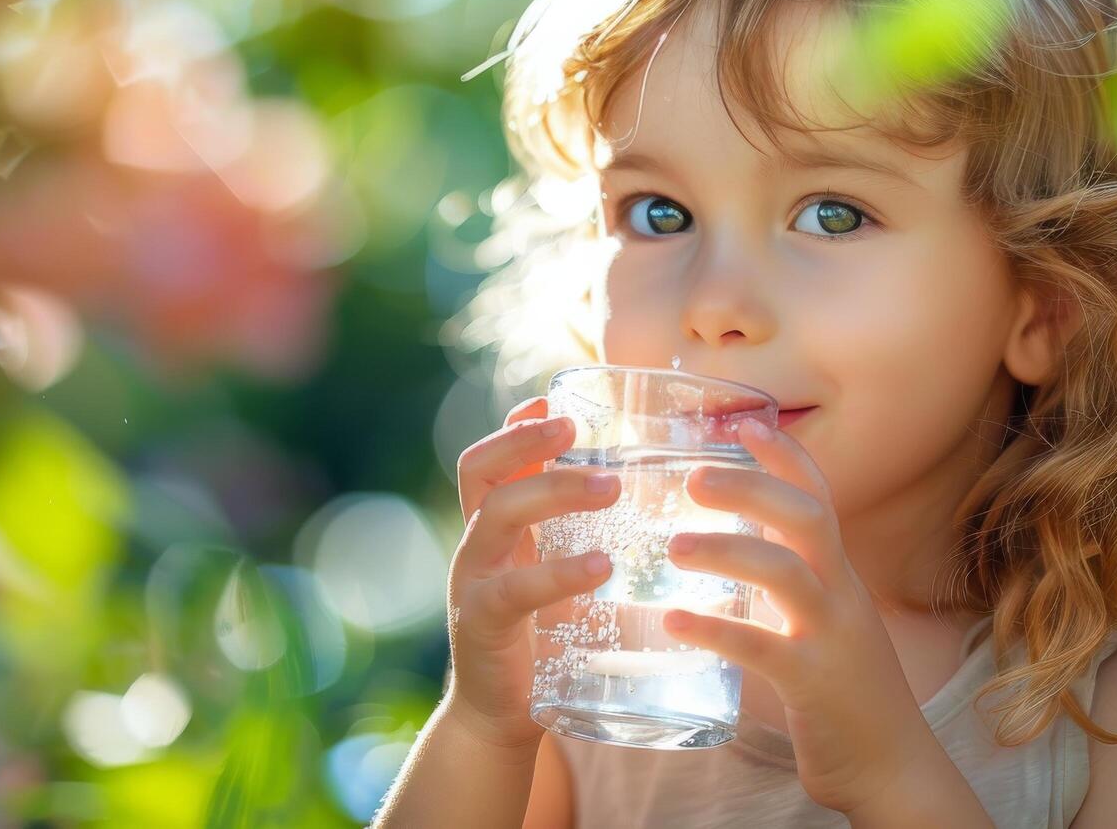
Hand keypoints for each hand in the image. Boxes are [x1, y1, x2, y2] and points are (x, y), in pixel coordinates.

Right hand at [442, 395, 620, 751]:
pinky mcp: (483, 626)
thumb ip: (578, 538)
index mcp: (493, 530)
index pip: (489, 459)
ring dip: (553, 490)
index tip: (553, 399)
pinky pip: (515, 589)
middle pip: (482, 469)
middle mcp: (476, 546)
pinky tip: (602, 567)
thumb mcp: (552, 575)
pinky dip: (559, 572)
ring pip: (499, 514)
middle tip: (578, 428)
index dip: (516, 426)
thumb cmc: (541, 640)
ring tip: (611, 487)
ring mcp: (473, 583)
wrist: (500, 718)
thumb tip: (644, 496)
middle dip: (528, 441)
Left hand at [660, 416, 952, 816]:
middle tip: (693, 475)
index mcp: (839, 578)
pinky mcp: (813, 684)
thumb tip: (732, 556)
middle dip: (752, 487)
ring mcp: (831, 638)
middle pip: (806, 518)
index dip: (785, 455)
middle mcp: (841, 596)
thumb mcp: (825, 626)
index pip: (819, 497)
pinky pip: (762, 647)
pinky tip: (672, 621)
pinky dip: (715, 630)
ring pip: (785, 572)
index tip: (744, 420)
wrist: (894, 770)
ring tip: (672, 545)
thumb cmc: (847, 696)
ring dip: (726, 549)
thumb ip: (789, 589)